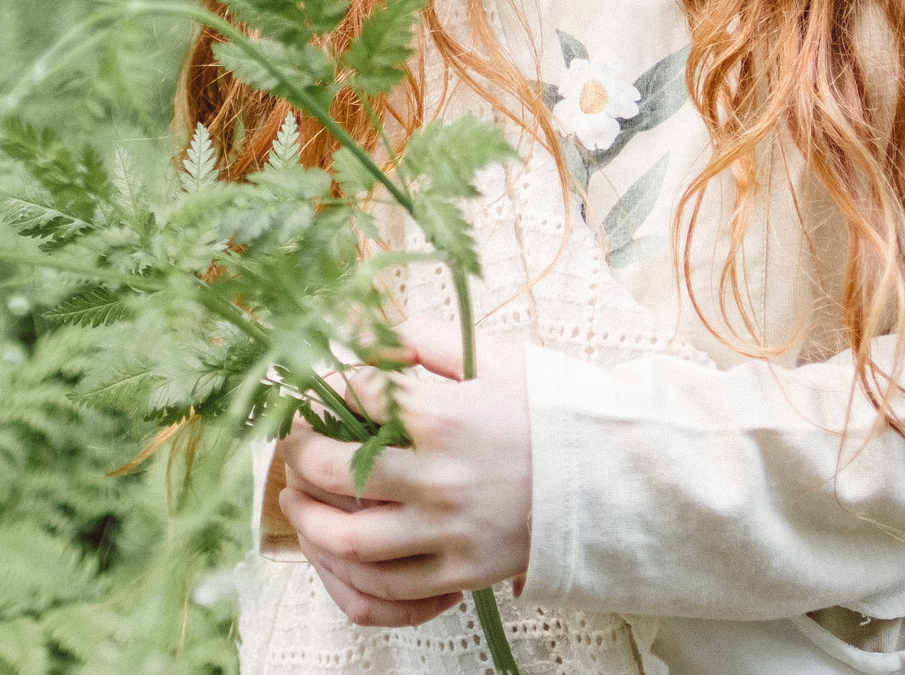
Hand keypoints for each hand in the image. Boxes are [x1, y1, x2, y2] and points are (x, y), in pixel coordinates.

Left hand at [275, 320, 531, 628]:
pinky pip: (388, 585)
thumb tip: (358, 321)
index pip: (357, 394)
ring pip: (349, 538)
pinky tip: (337, 546)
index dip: (327, 385)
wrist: (612, 476)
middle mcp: (438, 478)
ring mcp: (447, 531)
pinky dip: (351, 570)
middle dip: (298, 452)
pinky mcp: (461, 571)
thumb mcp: (491, 357)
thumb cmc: (550, 409)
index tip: (319, 385)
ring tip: (295, 497)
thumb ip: (420, 336)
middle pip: (334, 470)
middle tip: (291, 441)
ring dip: (308, 518)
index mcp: (444, 416)